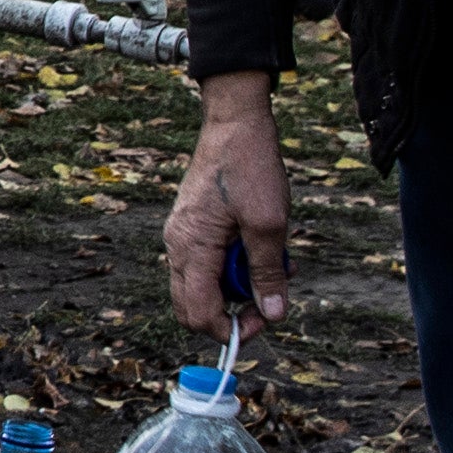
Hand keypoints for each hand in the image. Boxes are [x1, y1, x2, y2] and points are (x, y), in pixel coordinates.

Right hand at [167, 75, 291, 339]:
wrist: (235, 123)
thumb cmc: (250, 167)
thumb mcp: (269, 224)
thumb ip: (268, 273)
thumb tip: (273, 315)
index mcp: (191, 248)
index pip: (197, 314)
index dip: (229, 330)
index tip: (264, 322)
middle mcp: (178, 245)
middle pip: (194, 306)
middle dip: (233, 311)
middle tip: (270, 297)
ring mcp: (182, 235)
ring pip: (203, 286)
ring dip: (238, 285)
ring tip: (274, 264)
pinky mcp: (192, 226)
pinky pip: (207, 263)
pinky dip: (233, 266)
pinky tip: (259, 246)